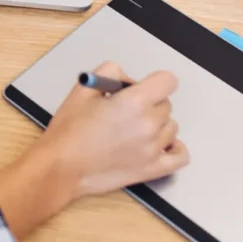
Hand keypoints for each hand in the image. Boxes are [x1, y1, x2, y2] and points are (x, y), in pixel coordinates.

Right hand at [38, 61, 188, 198]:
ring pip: (171, 127)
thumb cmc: (69, 132)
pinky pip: (180, 156)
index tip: (144, 87)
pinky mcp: (152, 169)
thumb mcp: (83, 88)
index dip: (154, 81)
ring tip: (133, 129)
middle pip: (166, 104)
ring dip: (157, 124)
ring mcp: (153, 149)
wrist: (62, 167)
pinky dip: (174, 148)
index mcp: (134, 102)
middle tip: (125, 110)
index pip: (168, 81)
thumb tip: (127, 80)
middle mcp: (148, 124)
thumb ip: (111, 73)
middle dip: (149, 103)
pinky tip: (160, 144)